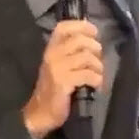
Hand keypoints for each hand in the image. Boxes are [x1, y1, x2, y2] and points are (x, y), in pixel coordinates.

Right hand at [22, 20, 103, 138]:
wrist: (40, 113)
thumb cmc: (52, 89)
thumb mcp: (58, 66)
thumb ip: (71, 53)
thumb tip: (93, 41)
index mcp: (50, 49)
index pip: (64, 27)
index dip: (82, 26)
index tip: (94, 32)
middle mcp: (52, 55)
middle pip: (81, 40)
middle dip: (95, 49)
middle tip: (98, 61)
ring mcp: (57, 68)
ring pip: (87, 57)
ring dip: (98, 67)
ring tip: (97, 75)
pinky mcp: (63, 82)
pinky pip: (88, 74)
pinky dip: (97, 79)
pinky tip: (96, 85)